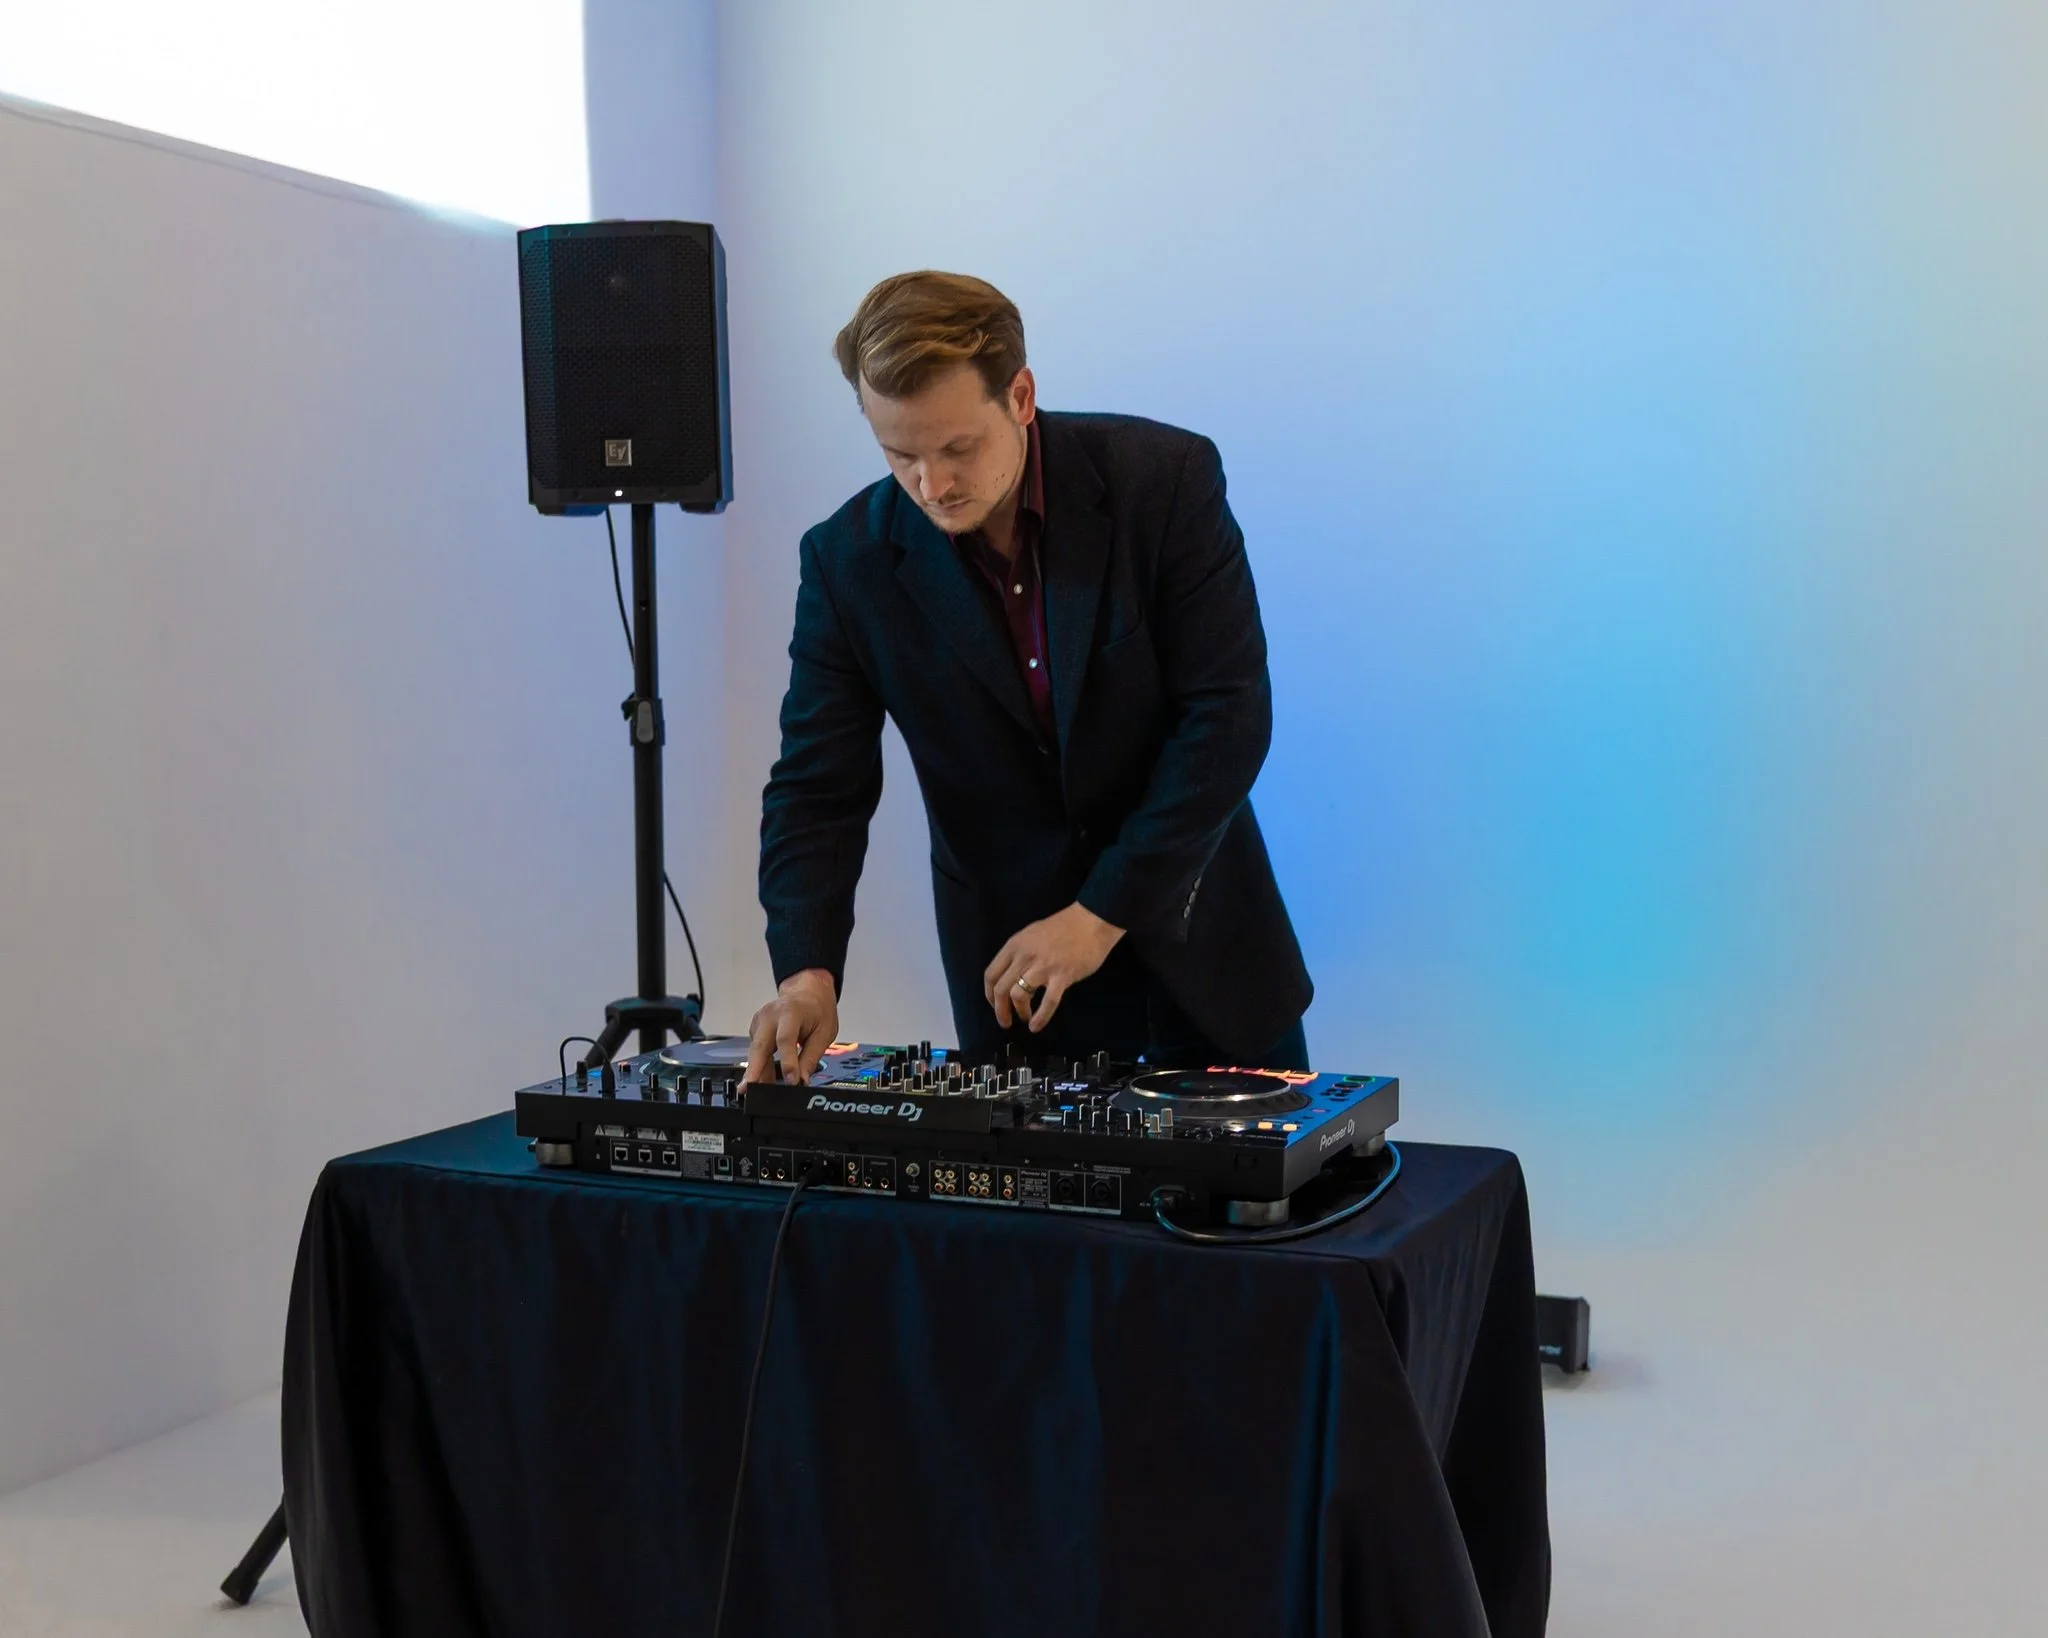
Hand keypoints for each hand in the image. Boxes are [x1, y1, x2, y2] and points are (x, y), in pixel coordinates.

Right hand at [742, 968, 839, 1085]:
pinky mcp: (756, 1029)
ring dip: (757, 1073)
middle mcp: (771, 1014)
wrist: (807, 993)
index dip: (788, 1062)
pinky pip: (757, 1051)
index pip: (786, 1039)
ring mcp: (760, 1020)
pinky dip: (760, 1066)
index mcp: (791, 1011)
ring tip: (760, 1093)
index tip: (791, 1081)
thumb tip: (803, 1080)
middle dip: (754, 1069)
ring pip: (756, 1051)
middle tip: (748, 1089)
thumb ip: (811, 1057)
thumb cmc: (817, 1010)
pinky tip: (764, 1080)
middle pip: (760, 1045)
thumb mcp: (824, 1033)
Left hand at [983, 903, 1124, 1033]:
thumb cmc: (1063, 928)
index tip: (995, 1005)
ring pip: (1019, 995)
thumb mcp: (1031, 935)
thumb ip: (1020, 954)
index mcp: (1014, 945)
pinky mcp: (1062, 976)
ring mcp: (1043, 966)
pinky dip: (1040, 1017)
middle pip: (1001, 989)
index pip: (991, 974)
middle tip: (1005, 1021)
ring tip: (1025, 1019)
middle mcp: (1024, 956)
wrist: (1091, 921)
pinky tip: (1036, 1026)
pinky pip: (1048, 1002)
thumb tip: (1012, 976)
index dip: (989, 994)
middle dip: (1000, 1010)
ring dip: (1019, 1012)